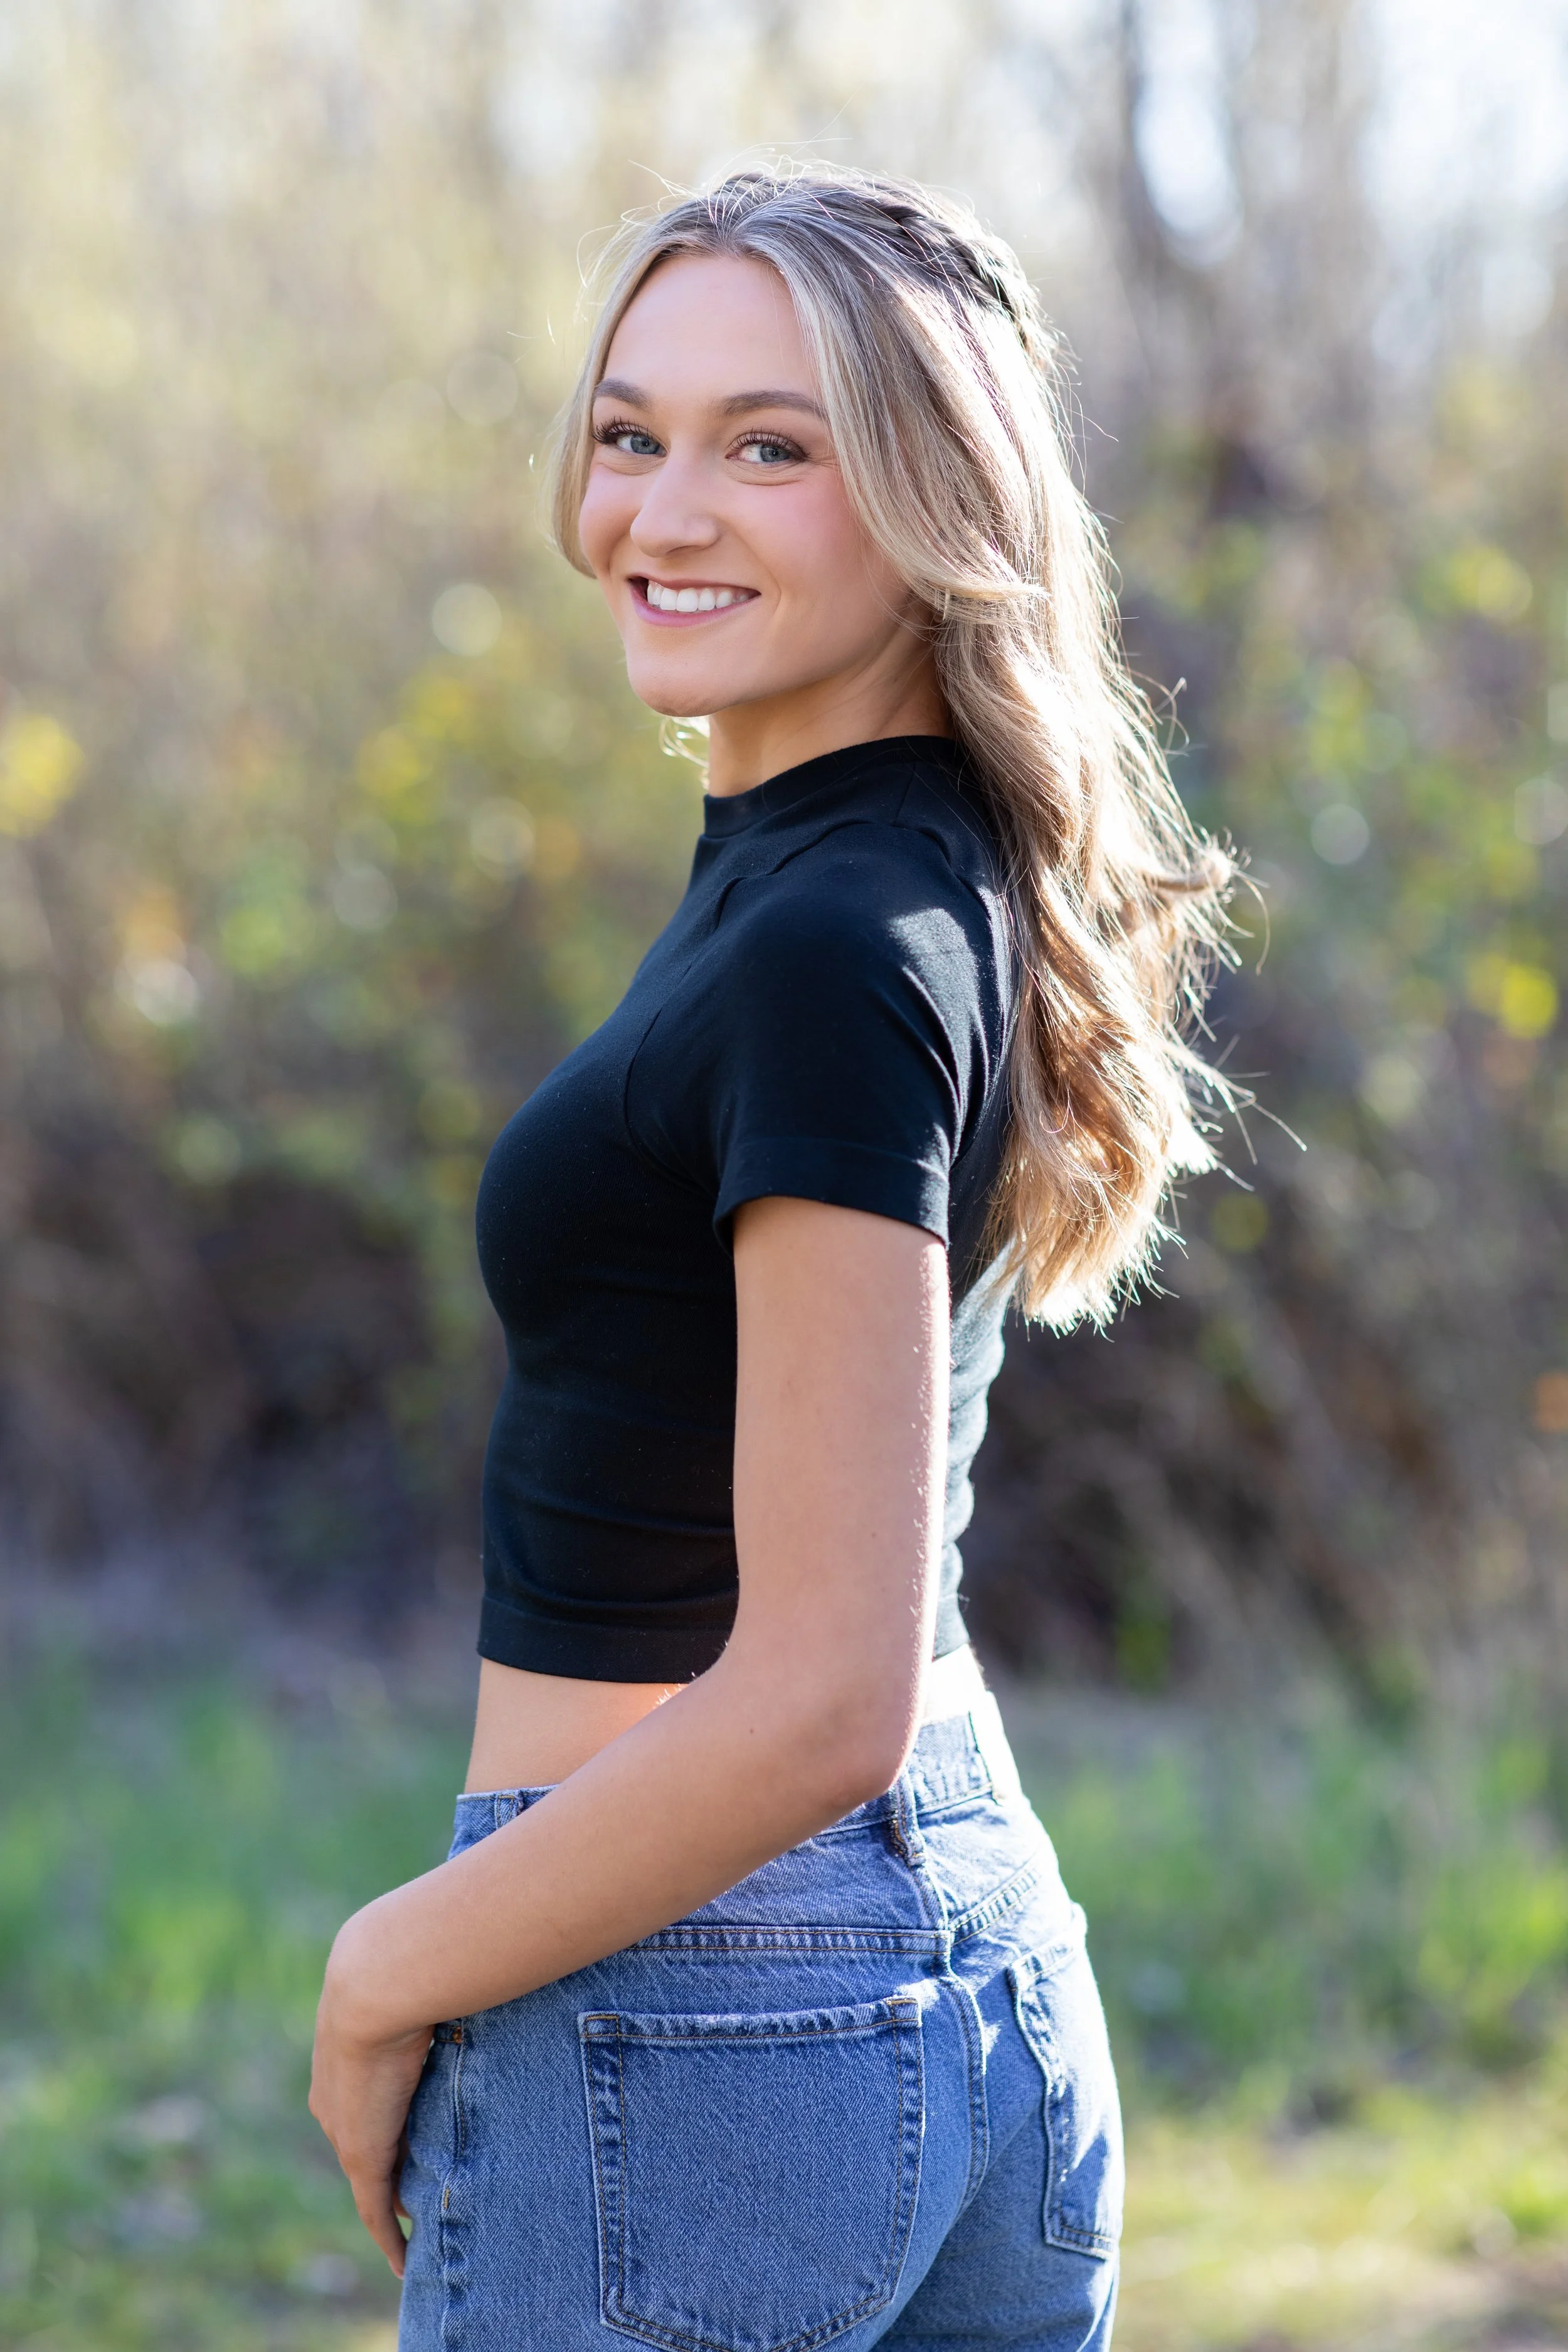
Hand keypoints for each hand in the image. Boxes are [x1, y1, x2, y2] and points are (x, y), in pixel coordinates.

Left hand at [308, 1919, 435, 2277]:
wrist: (378, 1978)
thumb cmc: (411, 1958)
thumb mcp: (422, 1971)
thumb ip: (445, 1975)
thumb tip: (479, 1947)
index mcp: (344, 2053)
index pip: (365, 2097)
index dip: (386, 2117)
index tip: (407, 2131)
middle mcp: (335, 2097)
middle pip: (364, 2141)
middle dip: (386, 2162)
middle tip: (413, 2186)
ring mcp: (346, 2127)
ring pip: (371, 2174)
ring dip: (391, 2196)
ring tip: (413, 2220)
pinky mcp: (363, 2154)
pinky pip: (374, 2208)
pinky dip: (387, 2235)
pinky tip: (402, 2258)